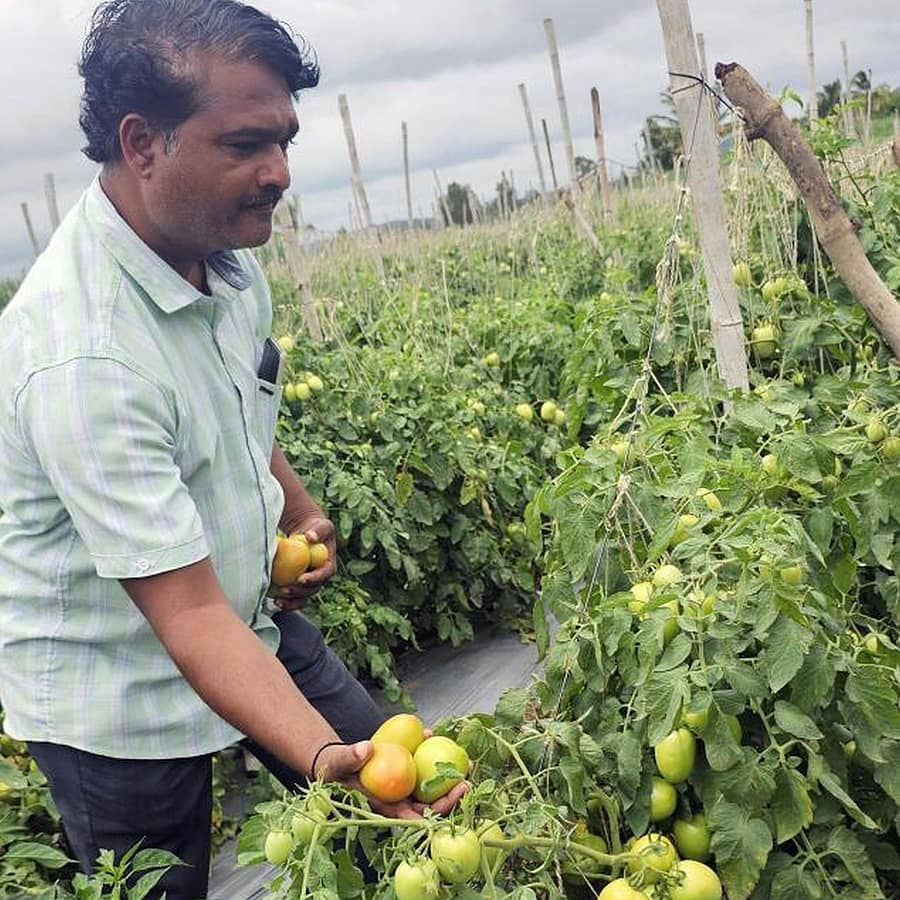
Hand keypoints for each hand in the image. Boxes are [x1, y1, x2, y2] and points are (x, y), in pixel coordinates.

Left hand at [270, 515, 336, 609]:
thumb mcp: (321, 526)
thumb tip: (310, 537)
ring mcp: (310, 583)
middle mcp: (321, 578)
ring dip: (292, 601)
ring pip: (303, 597)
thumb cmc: (316, 528)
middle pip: (313, 589)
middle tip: (285, 590)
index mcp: (329, 566)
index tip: (301, 578)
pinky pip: (294, 596)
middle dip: (299, 592)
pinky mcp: (299, 585)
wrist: (308, 534)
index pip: (324, 575)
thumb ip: (318, 531)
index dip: (314, 579)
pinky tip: (274, 601)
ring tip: (278, 600)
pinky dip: (285, 601)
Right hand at [318, 741, 469, 819]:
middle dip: (451, 797)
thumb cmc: (334, 769)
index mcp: (385, 806)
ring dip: (449, 778)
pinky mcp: (404, 773)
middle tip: (467, 781)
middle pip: (430, 805)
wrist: (335, 762)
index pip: (413, 817)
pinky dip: (431, 754)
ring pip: (431, 787)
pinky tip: (435, 736)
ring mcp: (403, 787)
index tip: (452, 802)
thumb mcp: (338, 764)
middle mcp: (398, 800)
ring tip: (467, 763)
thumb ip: (350, 758)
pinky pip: (422, 766)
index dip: (434, 814)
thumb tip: (366, 750)